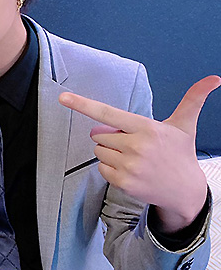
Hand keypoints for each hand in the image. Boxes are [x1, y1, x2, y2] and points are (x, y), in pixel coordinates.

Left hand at [59, 75, 219, 233]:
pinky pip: (101, 168)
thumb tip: (214, 78)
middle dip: (111, 137)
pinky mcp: (123, 182)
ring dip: (110, 153)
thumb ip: (193, 99)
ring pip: (99, 151)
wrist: (186, 190)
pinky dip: (111, 168)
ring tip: (134, 158)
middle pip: (99, 134)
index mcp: (146, 128)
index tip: (63, 97)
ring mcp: (129, 166)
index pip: (108, 113)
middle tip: (133, 144)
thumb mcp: (183, 125)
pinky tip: (130, 171)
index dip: (83, 104)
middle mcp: (136, 146)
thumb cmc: (180, 153)